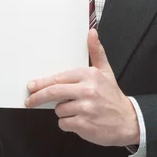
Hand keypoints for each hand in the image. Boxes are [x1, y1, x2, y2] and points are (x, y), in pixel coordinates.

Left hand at [25, 29, 138, 146]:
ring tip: (76, 109)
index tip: (32, 85)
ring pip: (59, 109)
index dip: (43, 83)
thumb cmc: (112, 96)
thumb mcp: (106, 71)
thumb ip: (96, 51)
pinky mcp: (84, 125)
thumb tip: (92, 32)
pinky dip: (68, 123)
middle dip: (38, 97)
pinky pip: (64, 123)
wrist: (127, 121)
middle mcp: (87, 90)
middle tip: (29, 100)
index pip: (59, 78)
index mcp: (90, 75)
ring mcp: (85, 108)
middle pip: (54, 93)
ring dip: (62, 111)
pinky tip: (79, 119)